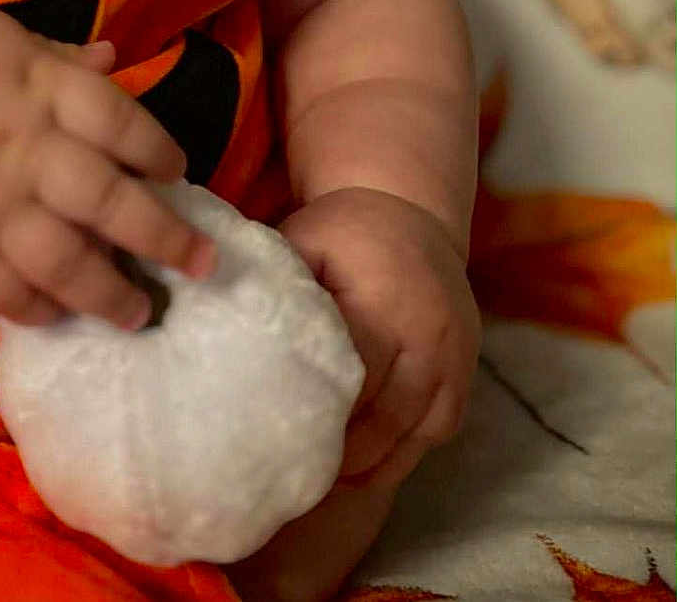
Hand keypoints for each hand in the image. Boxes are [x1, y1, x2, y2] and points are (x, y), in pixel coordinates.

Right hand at [0, 1, 211, 330]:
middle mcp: (28, 150)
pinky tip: (63, 317)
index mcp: (42, 88)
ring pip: (66, 261)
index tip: (180, 173)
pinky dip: (38, 309)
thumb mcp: (0, 32)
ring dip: (112, 293)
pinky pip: (4, 290)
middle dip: (166, 239)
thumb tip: (115, 59)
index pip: (124, 125)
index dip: (162, 151)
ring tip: (141, 312)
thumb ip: (60, 57)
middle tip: (204, 267)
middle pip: (111, 203)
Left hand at [280, 187, 480, 488]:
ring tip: (330, 485)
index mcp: (387, 303)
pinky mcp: (466, 372)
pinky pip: (439, 426)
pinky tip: (369, 470)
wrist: (411, 213)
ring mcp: (456, 358)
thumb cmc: (345, 230)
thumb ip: (277, 280)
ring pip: (419, 430)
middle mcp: (430, 336)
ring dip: (377, 462)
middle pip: (390, 413)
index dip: (322, 411)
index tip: (284, 437)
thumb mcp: (305, 238)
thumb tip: (230, 319)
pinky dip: (406, 452)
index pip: (356, 374)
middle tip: (302, 477)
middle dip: (348, 451)